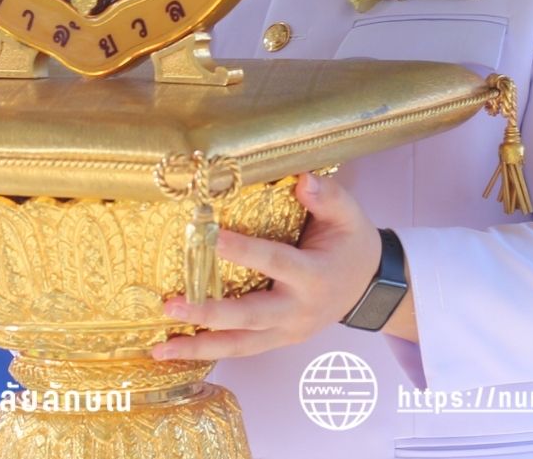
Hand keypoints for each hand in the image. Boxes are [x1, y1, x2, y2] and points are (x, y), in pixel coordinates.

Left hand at [151, 172, 381, 361]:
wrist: (371, 287)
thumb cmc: (352, 244)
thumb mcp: (349, 215)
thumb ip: (327, 197)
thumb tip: (302, 180)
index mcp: (314, 275)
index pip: (274, 262)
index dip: (244, 251)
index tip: (211, 238)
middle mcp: (298, 310)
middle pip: (249, 317)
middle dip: (208, 314)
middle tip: (171, 306)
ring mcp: (288, 331)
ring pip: (241, 345)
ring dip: (200, 348)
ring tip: (161, 348)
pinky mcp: (279, 340)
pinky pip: (242, 350)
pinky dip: (210, 353)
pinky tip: (179, 351)